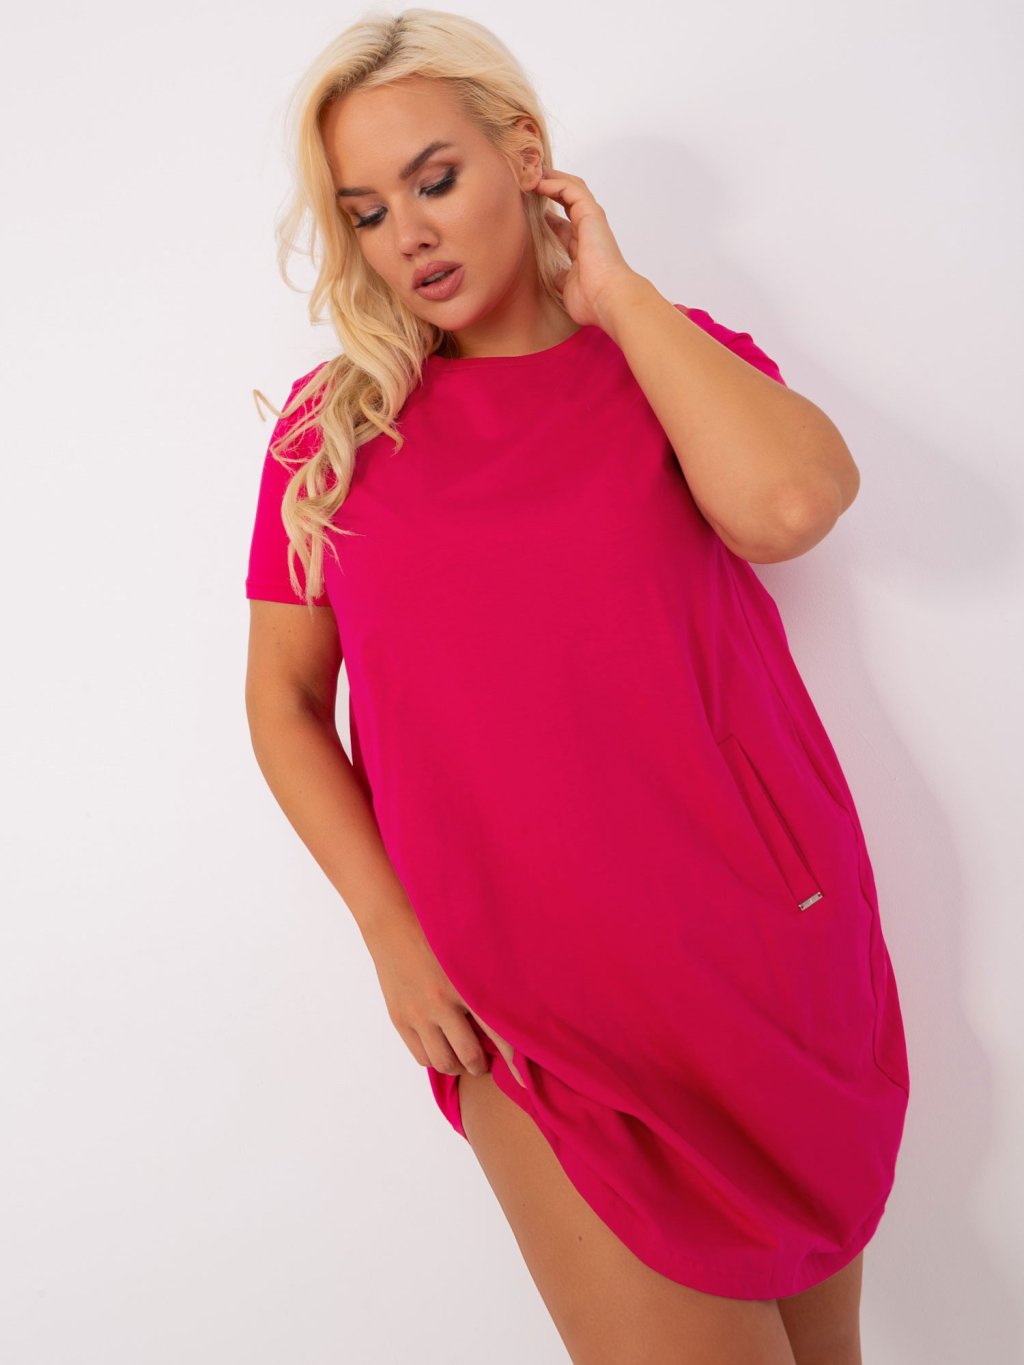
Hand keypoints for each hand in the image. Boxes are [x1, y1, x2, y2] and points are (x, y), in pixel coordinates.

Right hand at [367, 912, 526, 1087]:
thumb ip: (486, 985)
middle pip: (469, 1056)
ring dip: (458, 1066)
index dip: (512, 1061)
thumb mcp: (468, 953)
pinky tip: (442, 1047)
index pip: (497, 1033)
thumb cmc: (436, 935)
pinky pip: (421, 1056)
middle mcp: (442, 1003)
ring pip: (444, 1062)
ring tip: (464, 1058)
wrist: (392, 925)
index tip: (523, 1081)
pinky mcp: (400, 1020)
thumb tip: (509, 1017)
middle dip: (482, 1066)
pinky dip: (435, 1059)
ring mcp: (418, 1014)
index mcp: (465, 986)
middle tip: (486, 1063)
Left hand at [532, 167, 644, 329]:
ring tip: (530, 175)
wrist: (607, 299)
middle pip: (568, 200)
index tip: (530, 208)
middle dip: (548, 188)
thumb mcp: (566, 286)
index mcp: (583, 246)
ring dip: (550, 179)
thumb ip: (560, 276)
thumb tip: (554, 275)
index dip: (548, 214)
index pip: (564, 224)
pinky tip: (538, 183)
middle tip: (528, 182)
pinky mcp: (591, 214)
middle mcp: (589, 230)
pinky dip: (554, 182)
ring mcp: (591, 220)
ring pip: (571, 188)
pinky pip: (571, 189)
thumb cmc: (591, 299)